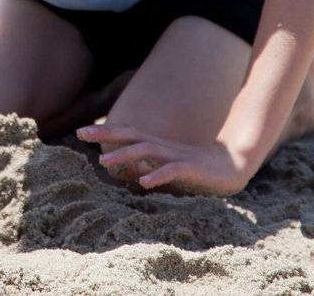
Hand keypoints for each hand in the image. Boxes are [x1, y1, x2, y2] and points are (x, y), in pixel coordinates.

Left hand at [76, 123, 256, 195]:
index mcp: (157, 146)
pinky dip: (157, 174)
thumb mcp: (169, 168)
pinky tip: (144, 182)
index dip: (105, 131)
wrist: (233, 165)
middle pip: (131, 135)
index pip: (127, 134)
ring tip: (104, 162)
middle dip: (106, 133)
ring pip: (147, 150)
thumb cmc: (198, 169)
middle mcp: (163, 147)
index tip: (81, 131)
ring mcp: (176, 156)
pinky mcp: (191, 168)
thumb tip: (129, 173)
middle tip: (80, 132)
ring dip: (124, 155)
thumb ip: (150, 167)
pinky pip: (172, 170)